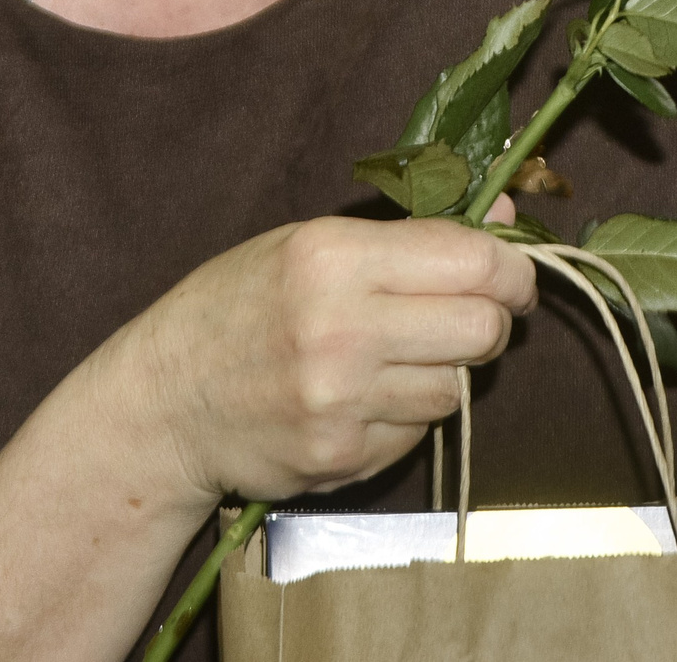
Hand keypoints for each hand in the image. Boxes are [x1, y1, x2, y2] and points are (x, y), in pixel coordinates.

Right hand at [114, 215, 537, 505]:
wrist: (164, 402)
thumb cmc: (236, 307)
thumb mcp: (306, 244)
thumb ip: (406, 233)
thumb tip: (503, 219)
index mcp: (330, 255)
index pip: (471, 262)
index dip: (511, 269)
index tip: (511, 277)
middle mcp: (339, 327)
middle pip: (482, 328)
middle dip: (488, 322)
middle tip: (464, 319)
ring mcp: (340, 400)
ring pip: (456, 387)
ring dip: (441, 373)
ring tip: (391, 360)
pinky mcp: (341, 457)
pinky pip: (418, 433)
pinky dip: (405, 417)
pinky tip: (360, 400)